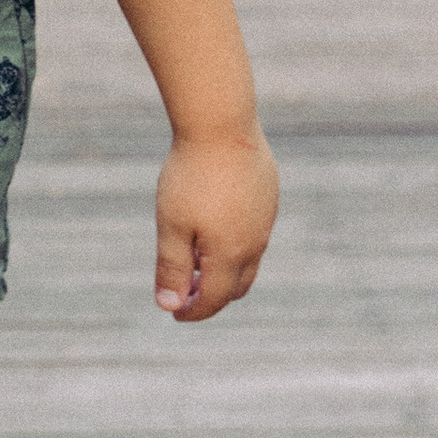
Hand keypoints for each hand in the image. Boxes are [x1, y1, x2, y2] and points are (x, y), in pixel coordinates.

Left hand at [154, 126, 275, 320]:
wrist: (221, 125)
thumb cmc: (191, 176)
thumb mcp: (172, 227)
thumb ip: (171, 269)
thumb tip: (169, 306)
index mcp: (231, 254)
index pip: (215, 299)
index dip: (193, 312)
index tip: (174, 313)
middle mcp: (255, 242)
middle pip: (237, 287)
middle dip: (213, 297)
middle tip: (186, 294)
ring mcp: (266, 220)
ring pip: (249, 261)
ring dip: (225, 271)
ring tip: (196, 262)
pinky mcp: (269, 198)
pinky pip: (255, 234)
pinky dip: (235, 246)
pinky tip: (213, 228)